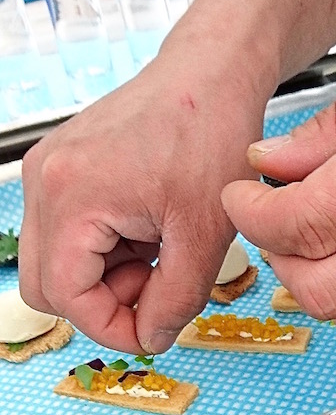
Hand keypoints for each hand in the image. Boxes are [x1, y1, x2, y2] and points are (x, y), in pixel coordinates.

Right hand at [19, 55, 271, 353]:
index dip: (111, 327)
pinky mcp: (63, 169)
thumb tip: (152, 339)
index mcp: (72, 197)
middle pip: (46, 286)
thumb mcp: (205, 234)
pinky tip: (148, 229)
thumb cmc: (210, 135)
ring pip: (56, 264)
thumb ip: (176, 299)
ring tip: (159, 249)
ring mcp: (49, 173)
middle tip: (156, 284)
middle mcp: (45, 182)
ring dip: (106, 277)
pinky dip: (105, 250)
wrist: (210, 75)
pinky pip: (67, 235)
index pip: (66, 297)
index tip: (154, 329)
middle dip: (103, 302)